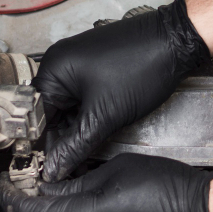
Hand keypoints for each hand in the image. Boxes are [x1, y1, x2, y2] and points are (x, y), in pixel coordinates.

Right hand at [32, 0, 209, 180]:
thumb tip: (54, 168)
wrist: (176, 41)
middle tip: (70, 167)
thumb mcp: (104, 115)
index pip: (36, 118)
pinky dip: (88, 116)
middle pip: (51, 113)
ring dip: (77, 130)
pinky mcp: (96, 67)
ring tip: (85, 154)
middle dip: (61, 140)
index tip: (49, 170)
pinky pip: (84, 98)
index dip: (43, 146)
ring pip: (69, 108)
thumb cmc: (142, 66)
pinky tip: (97, 132)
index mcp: (53, 70)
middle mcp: (61, 63)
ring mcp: (79, 64)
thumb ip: (75, 146)